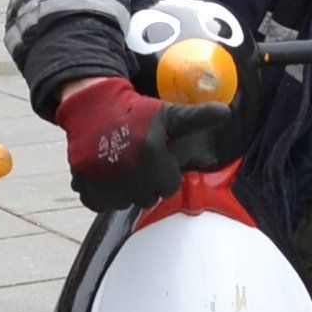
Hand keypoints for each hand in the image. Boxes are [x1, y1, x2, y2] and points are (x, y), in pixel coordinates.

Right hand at [55, 76, 234, 210]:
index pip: (169, 187)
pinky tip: (105, 176)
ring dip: (124, 191)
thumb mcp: (169, 113)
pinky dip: (102, 195)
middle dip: (146, 183)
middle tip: (137, 161)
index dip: (164, 172)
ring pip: (124, 203)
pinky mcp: (85, 185)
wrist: (93, 106)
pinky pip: (100, 205)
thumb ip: (198, 118)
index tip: (156, 157)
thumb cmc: (135, 112)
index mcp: (152, 153)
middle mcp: (128, 171)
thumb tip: (226, 113)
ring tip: (121, 167)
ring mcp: (104, 180)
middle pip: (147, 198)